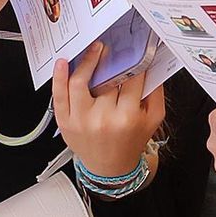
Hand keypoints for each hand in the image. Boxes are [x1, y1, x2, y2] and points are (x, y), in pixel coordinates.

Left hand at [54, 43, 163, 177]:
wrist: (110, 168)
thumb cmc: (131, 142)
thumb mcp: (153, 120)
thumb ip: (156, 92)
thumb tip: (151, 65)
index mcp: (127, 117)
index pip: (131, 79)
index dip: (133, 62)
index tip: (133, 51)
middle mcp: (103, 118)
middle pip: (106, 79)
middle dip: (111, 60)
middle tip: (113, 48)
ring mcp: (81, 120)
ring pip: (80, 82)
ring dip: (87, 62)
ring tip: (94, 50)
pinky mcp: (65, 122)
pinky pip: (59, 95)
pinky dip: (59, 77)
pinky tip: (63, 62)